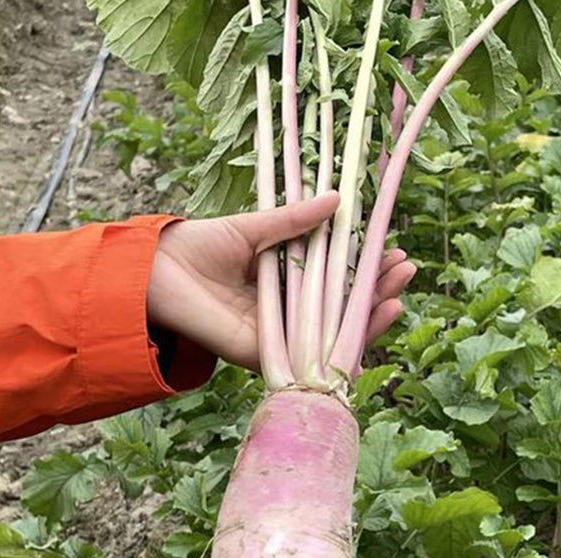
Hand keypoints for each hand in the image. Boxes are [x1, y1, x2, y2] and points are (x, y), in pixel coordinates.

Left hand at [147, 191, 416, 371]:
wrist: (155, 272)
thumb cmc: (197, 247)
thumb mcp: (254, 225)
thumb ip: (293, 220)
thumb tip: (338, 200)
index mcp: (283, 283)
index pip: (336, 281)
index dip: (366, 268)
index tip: (393, 249)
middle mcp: (284, 313)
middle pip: (342, 309)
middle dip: (378, 290)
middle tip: (405, 267)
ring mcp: (277, 336)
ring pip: (334, 334)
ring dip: (372, 314)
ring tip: (399, 291)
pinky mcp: (264, 355)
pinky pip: (311, 354)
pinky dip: (345, 340)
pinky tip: (373, 319)